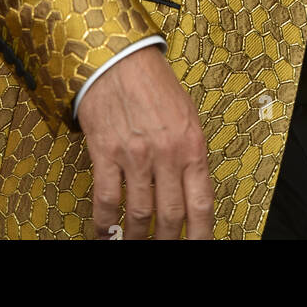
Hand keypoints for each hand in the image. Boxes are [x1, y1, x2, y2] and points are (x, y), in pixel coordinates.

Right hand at [77, 44, 213, 239]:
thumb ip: (189, 152)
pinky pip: (107, 199)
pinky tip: (105, 234)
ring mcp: (135, 155)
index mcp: (191, 144)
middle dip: (167, 241)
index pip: (201, 203)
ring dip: (137, 238)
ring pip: (139, 214)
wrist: (119, 58)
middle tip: (163, 248)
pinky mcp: (106, 152)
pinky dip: (105, 224)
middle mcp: (166, 153)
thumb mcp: (186, 114)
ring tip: (135, 244)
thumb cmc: (153, 82)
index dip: (201, 235)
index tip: (198, 246)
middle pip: (170, 216)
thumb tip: (190, 189)